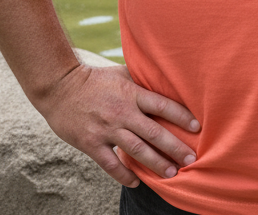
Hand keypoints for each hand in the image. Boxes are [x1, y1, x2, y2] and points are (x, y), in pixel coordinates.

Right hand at [37, 63, 198, 187]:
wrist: (60, 87)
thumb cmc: (96, 79)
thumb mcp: (123, 73)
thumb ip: (142, 80)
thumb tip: (166, 79)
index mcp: (132, 93)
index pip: (163, 106)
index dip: (181, 116)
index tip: (197, 127)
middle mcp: (122, 112)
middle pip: (153, 132)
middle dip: (174, 146)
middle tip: (191, 158)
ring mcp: (106, 129)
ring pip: (136, 150)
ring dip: (155, 163)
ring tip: (172, 173)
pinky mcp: (91, 143)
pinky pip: (110, 164)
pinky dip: (124, 175)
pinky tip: (137, 183)